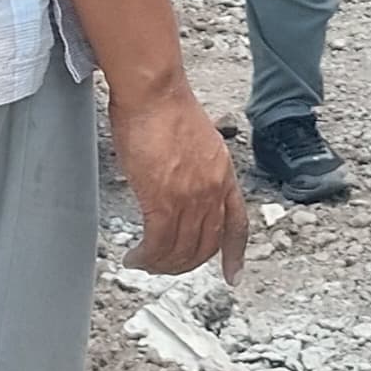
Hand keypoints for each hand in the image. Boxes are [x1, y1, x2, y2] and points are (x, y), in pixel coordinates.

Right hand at [107, 72, 241, 277]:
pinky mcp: (164, 200)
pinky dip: (145, 257)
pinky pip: (157, 244)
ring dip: (161, 264)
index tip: (233, 277)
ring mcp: (191, 197)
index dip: (235, 255)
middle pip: (206, 245)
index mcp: (224, 175)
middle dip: (185, 264)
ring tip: (143, 263)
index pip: (237, 224)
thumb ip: (196, 169)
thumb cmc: (165, 107)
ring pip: (180, 250)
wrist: (154, 93)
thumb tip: (180, 184)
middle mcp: (213, 190)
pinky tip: (133, 257)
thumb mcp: (198, 142)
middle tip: (165, 267)